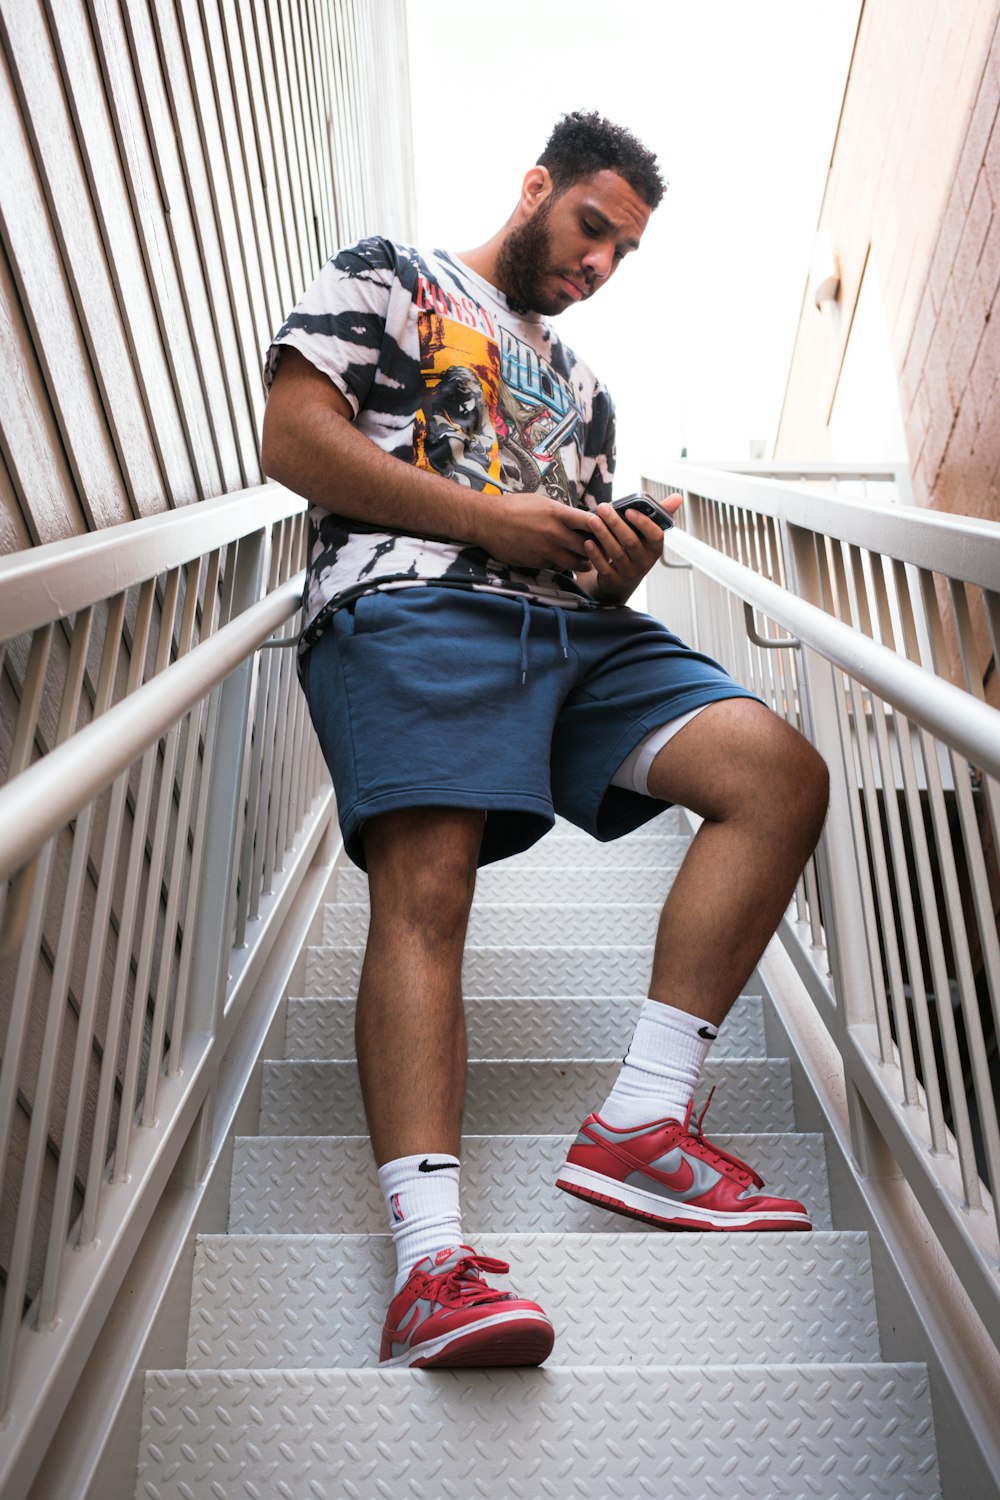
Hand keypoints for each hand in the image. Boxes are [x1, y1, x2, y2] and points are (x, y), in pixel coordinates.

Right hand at [475, 491, 594, 571]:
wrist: (487, 521)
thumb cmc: (514, 507)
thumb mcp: (541, 502)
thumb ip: (561, 513)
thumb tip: (578, 519)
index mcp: (557, 513)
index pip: (589, 521)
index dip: (601, 526)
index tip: (606, 528)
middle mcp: (554, 533)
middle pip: (587, 546)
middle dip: (596, 549)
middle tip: (602, 550)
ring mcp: (545, 550)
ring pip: (575, 562)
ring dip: (583, 562)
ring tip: (586, 560)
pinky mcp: (537, 562)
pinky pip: (557, 567)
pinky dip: (562, 566)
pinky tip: (563, 562)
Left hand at [578, 495, 682, 602]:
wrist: (622, 580)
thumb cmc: (635, 548)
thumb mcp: (647, 534)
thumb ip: (659, 514)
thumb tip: (678, 497)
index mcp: (655, 548)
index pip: (655, 536)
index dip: (643, 523)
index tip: (629, 510)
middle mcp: (644, 562)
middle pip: (631, 542)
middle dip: (616, 523)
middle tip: (603, 508)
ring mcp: (629, 573)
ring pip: (616, 553)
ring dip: (603, 535)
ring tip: (592, 519)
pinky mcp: (614, 580)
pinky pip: (604, 568)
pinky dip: (596, 554)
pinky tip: (588, 541)